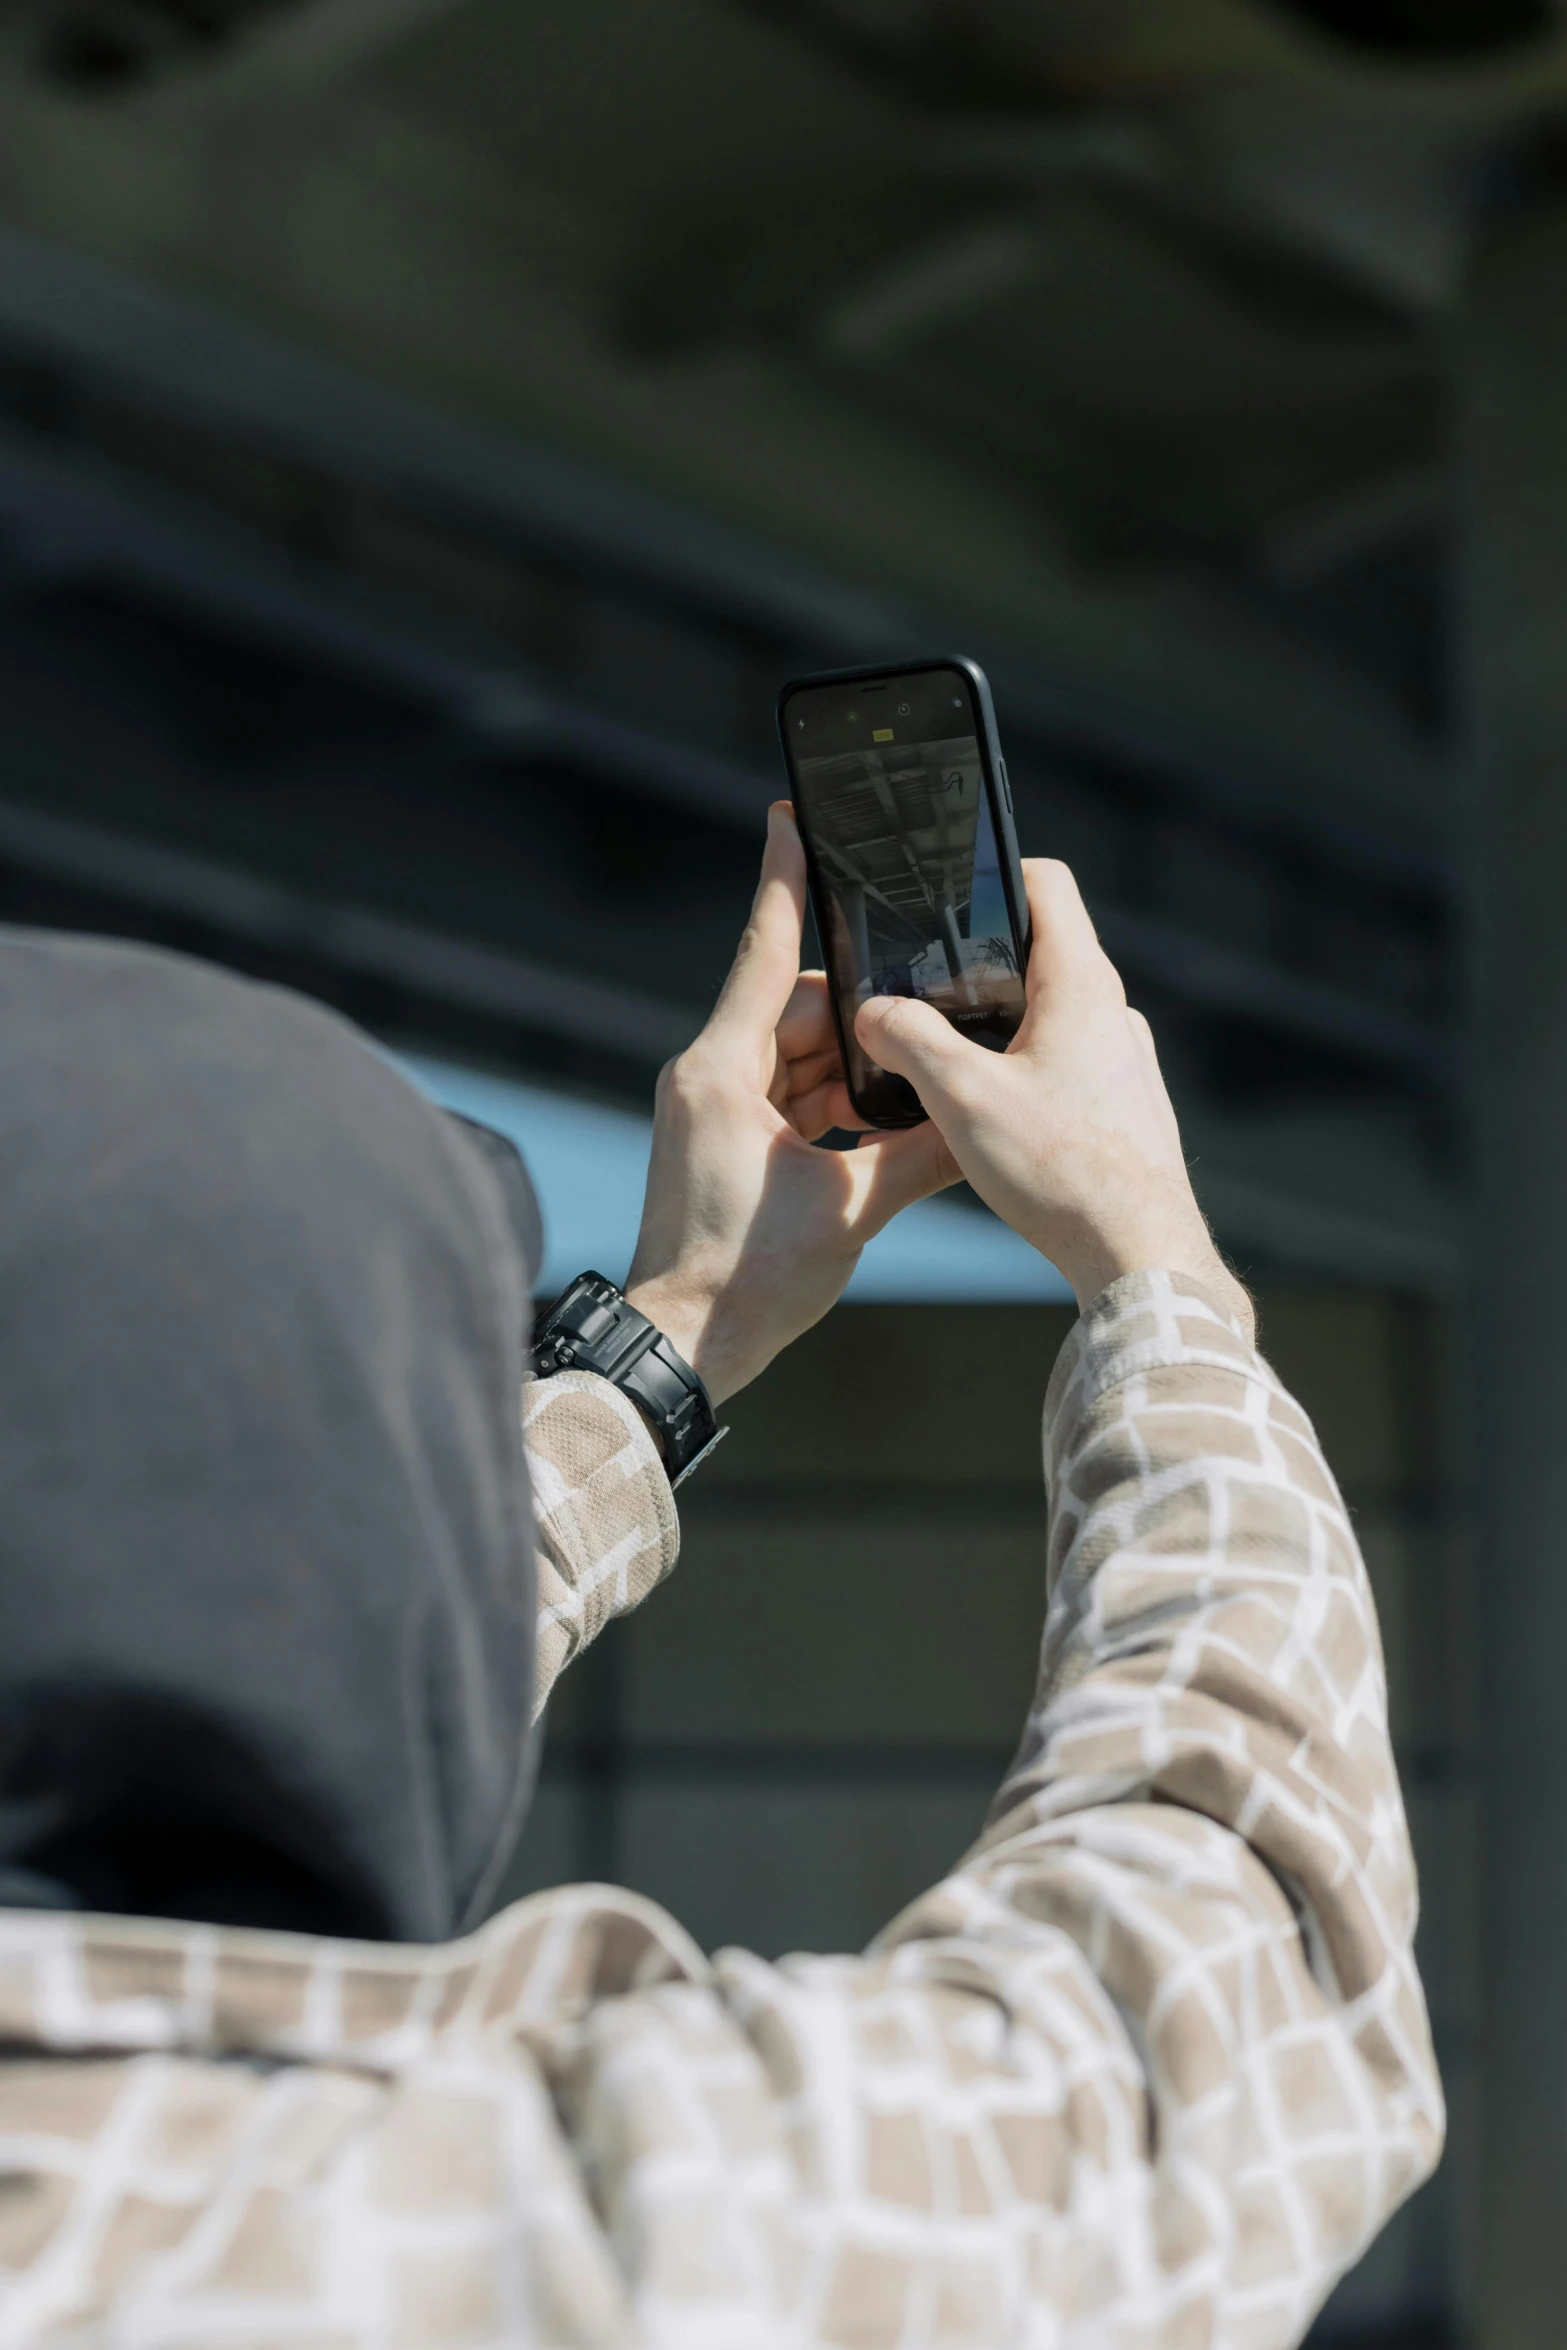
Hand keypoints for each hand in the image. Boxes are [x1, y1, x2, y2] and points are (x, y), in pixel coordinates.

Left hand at [626, 803, 954, 1403]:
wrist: (686, 1347)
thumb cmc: (750, 1278)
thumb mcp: (852, 1208)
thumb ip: (919, 1152)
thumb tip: (979, 1117)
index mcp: (720, 1070)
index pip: (760, 951)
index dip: (784, 881)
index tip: (789, 816)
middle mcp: (707, 1077)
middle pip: (797, 1011)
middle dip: (864, 1014)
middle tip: (928, 1004)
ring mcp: (711, 1111)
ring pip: (797, 1058)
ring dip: (855, 1067)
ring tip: (920, 1071)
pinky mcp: (722, 1144)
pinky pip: (787, 1098)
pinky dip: (834, 1104)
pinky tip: (887, 1118)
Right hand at [855, 859, 1253, 1338]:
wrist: (1137, 1254)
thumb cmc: (1060, 1171)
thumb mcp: (960, 1097)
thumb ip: (909, 1040)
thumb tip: (874, 1014)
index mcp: (1080, 985)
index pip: (1047, 883)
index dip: (995, 873)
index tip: (949, 895)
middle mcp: (1114, 1013)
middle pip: (1044, 952)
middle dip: (982, 964)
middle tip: (924, 992)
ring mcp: (1126, 1062)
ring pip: (1054, 1015)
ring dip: (1003, 1028)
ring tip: (948, 1065)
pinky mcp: (1126, 1109)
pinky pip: (1070, 1067)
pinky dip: (1029, 1074)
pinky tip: (992, 1120)